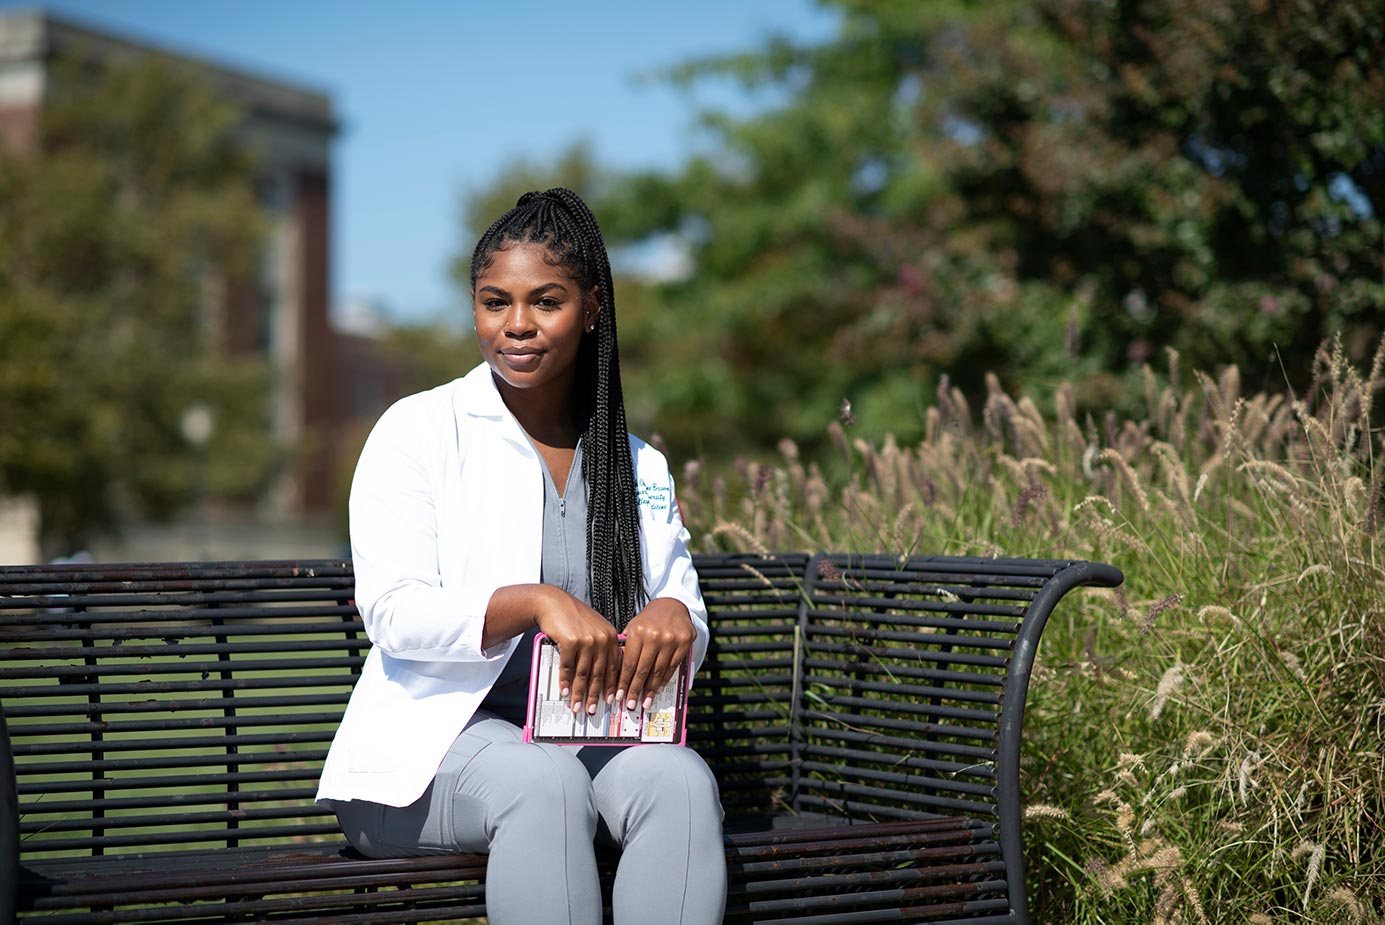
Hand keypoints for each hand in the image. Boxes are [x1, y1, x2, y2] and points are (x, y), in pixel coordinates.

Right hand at [531, 587, 620, 716]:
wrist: (554, 603)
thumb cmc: (574, 617)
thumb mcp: (595, 628)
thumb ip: (603, 646)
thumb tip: (604, 673)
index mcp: (611, 637)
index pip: (614, 667)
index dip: (612, 687)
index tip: (611, 701)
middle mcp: (601, 639)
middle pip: (599, 674)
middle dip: (595, 695)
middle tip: (592, 710)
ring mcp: (586, 640)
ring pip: (583, 673)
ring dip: (579, 693)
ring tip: (577, 706)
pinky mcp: (570, 641)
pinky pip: (567, 667)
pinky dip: (565, 681)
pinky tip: (565, 691)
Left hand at [617, 598, 693, 712]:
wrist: (672, 605)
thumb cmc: (649, 620)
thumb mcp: (633, 627)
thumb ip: (627, 648)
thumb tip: (618, 675)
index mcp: (638, 631)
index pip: (629, 663)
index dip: (624, 682)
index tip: (619, 696)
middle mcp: (654, 635)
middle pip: (643, 670)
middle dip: (636, 690)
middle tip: (631, 704)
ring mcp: (671, 639)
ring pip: (659, 671)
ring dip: (651, 689)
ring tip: (646, 702)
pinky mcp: (685, 642)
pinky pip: (672, 666)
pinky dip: (665, 679)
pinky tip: (658, 688)